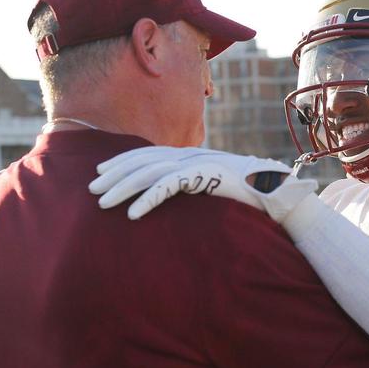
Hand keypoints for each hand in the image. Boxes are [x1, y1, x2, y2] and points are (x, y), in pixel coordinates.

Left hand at [89, 146, 317, 221]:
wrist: (278, 188)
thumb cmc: (248, 189)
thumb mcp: (214, 181)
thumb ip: (193, 181)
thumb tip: (175, 189)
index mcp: (190, 153)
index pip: (147, 153)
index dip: (121, 161)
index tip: (100, 173)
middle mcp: (190, 153)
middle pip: (142, 161)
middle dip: (114, 175)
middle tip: (90, 190)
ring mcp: (197, 163)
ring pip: (149, 173)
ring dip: (123, 189)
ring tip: (101, 204)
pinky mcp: (205, 176)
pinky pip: (169, 187)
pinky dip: (148, 200)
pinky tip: (131, 214)